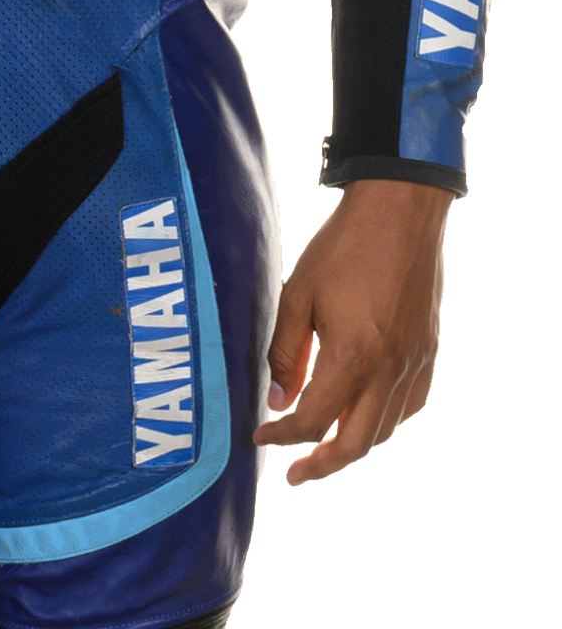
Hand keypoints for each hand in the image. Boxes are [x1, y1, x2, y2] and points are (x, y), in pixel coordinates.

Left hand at [252, 178, 450, 484]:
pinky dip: (383, 421)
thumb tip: (277, 399)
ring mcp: (415, 366)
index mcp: (352, 357)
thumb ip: (285, 351)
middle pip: (356, 444)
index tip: (260, 434)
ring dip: (353, 446)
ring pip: (385, 430)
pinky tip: (364, 414)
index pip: (313, 420)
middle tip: (296, 474)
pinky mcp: (429, 355)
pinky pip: (408, 407)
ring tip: (325, 446)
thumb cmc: (342, 249)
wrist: (399, 214)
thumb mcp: (297, 294)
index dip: (282, 434)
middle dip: (322, 465)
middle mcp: (388, 371)